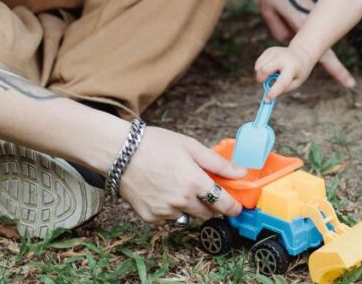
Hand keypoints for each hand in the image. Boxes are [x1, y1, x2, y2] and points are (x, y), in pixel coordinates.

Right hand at [117, 127, 245, 222]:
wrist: (119, 152)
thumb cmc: (154, 144)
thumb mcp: (190, 146)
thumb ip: (218, 163)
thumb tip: (241, 173)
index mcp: (194, 183)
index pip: (223, 204)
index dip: (233, 207)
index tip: (236, 207)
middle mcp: (181, 201)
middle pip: (206, 214)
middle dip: (210, 205)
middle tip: (204, 191)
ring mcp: (165, 212)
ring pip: (187, 216)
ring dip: (189, 207)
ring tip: (177, 186)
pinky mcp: (150, 217)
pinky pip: (168, 218)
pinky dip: (169, 209)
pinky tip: (161, 191)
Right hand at [255, 45, 316, 99]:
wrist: (301, 53)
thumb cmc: (299, 71)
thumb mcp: (297, 82)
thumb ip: (284, 89)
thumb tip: (269, 93)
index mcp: (292, 67)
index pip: (282, 82)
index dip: (273, 92)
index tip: (267, 99)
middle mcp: (283, 58)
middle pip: (264, 69)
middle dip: (261, 79)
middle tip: (264, 84)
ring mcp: (275, 52)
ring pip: (259, 66)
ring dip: (260, 74)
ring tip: (270, 75)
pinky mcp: (270, 50)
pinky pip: (258, 62)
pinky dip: (260, 69)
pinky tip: (269, 69)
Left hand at [258, 0, 354, 89]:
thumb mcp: (269, 5)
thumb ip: (278, 27)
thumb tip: (288, 38)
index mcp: (304, 22)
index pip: (325, 54)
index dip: (337, 71)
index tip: (349, 84)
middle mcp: (320, 12)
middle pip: (318, 29)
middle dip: (311, 27)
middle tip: (302, 13)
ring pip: (316, 11)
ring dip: (305, 3)